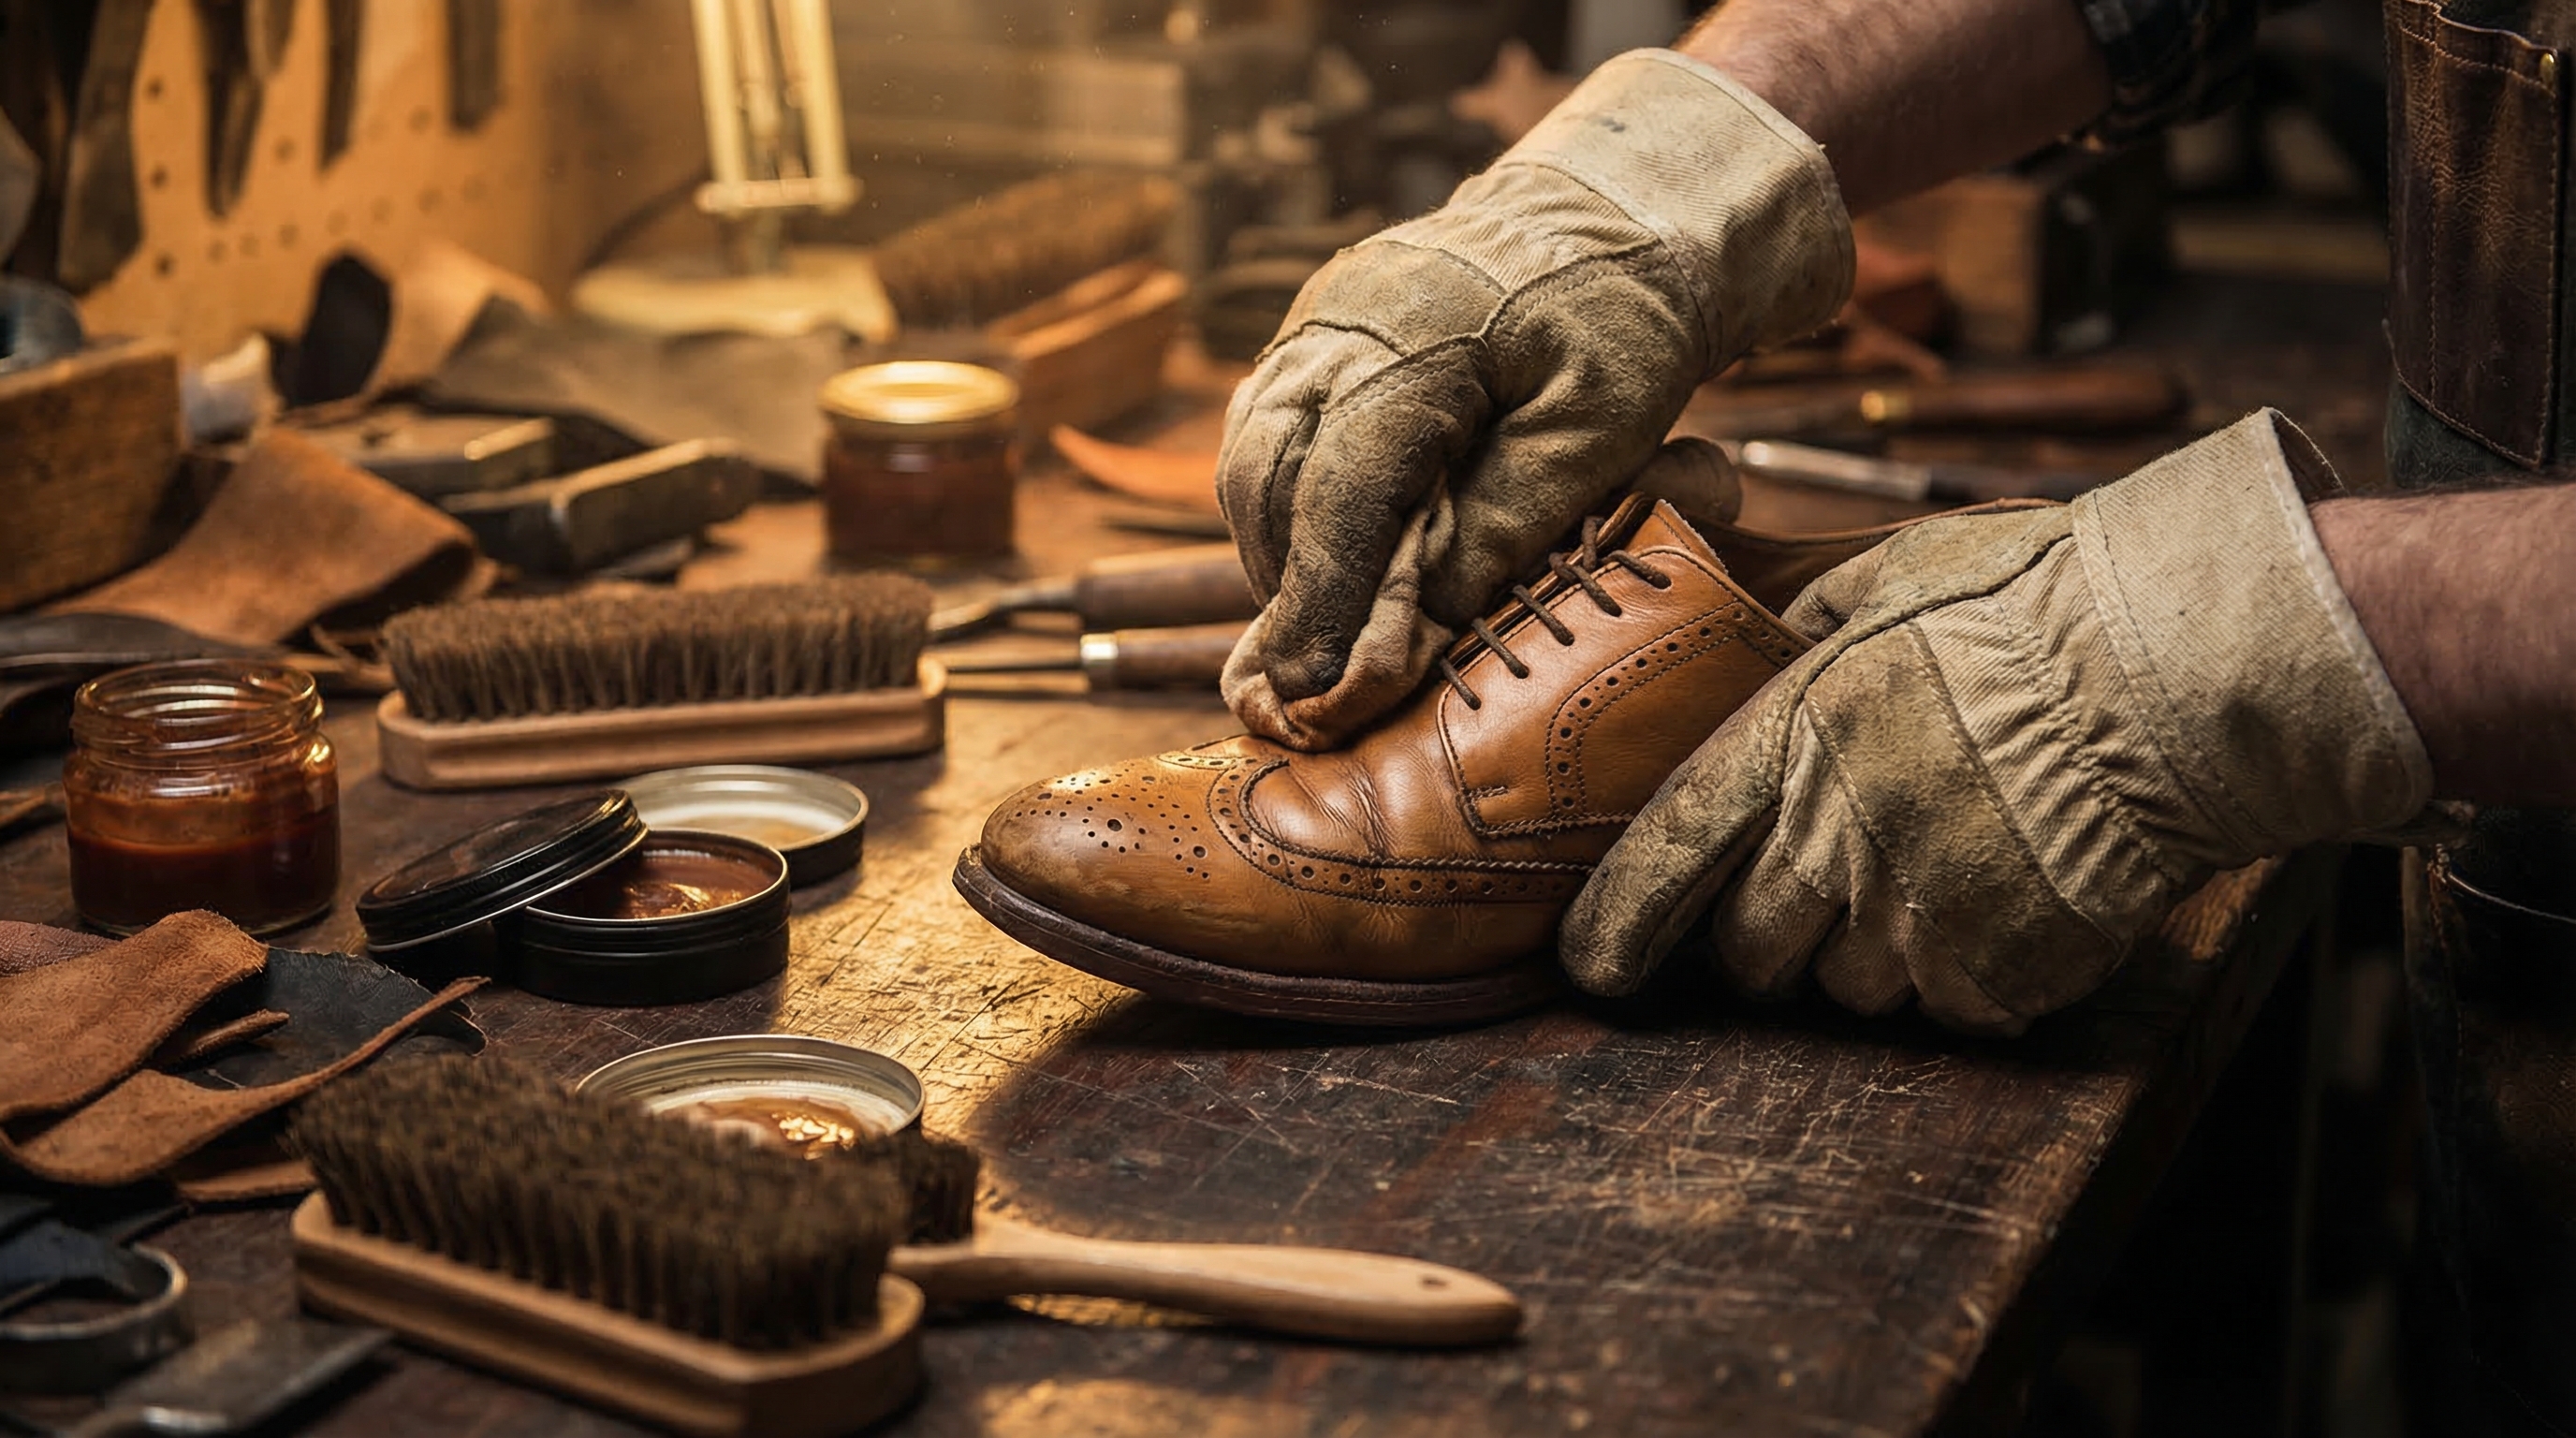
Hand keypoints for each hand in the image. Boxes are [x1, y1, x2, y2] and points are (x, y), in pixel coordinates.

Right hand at [1217, 49, 1852, 750]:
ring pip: (1251, 458)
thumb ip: (1510, 522)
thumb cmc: (1619, 325)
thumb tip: (1422, 625)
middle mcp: (1338, 322)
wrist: (1610, 214)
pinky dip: (1285, 508)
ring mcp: (1314, 323)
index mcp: (1416, 337)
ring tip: (1321, 631)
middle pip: (1266, 475)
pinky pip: (1267, 432)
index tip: (1315, 688)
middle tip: (1312, 682)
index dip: (1322, 597)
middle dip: (1286, 586)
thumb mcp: (1599, 430)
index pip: (1339, 486)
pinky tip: (1327, 562)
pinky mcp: (1312, 338)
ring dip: (1279, 552)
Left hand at [1560, 411, 2436, 1031]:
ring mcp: (1920, 916)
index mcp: (1793, 738)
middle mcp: (1836, 838)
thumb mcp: (1897, 576)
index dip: (1616, 926)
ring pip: (1851, 987)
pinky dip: (1968, 973)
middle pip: (1752, 951)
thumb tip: (1772, 633)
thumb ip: (1812, 623)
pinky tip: (2013, 901)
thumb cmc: (2046, 602)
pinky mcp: (2002, 971)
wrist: (2187, 670)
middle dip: (1770, 934)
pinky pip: (1951, 1005)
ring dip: (1875, 952)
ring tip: (1945, 873)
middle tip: (1825, 889)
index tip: (1593, 963)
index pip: (1665, 858)